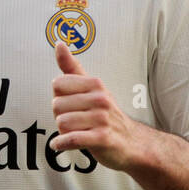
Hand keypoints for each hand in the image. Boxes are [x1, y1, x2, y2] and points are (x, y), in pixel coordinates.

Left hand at [50, 40, 143, 170]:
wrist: (131, 143)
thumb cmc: (106, 114)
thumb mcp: (92, 88)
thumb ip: (72, 68)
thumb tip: (59, 44)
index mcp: (96, 84)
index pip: (58, 84)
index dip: (59, 97)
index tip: (70, 104)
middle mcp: (100, 99)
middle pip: (57, 105)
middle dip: (60, 116)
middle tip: (74, 121)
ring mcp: (103, 119)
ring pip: (62, 122)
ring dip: (62, 131)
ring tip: (74, 132)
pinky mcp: (102, 138)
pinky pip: (72, 138)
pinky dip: (61, 143)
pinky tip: (60, 144)